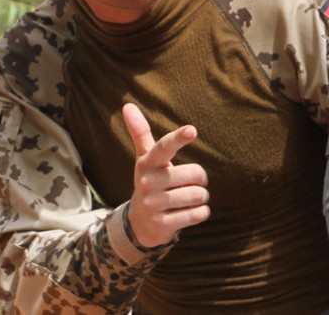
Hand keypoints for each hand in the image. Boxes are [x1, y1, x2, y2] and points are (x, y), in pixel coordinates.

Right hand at [122, 103, 209, 247]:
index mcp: (147, 163)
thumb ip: (140, 133)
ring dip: (202, 198)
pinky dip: (201, 213)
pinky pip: (197, 214)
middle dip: (201, 180)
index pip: (164, 147)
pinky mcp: (162, 224)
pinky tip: (191, 212)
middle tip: (191, 184)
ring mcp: (153, 205)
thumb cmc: (150, 183)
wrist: (139, 223)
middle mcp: (148, 183)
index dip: (178, 138)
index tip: (192, 130)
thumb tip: (127, 105)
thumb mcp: (145, 160)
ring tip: (191, 199)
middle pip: (194, 174)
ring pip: (198, 195)